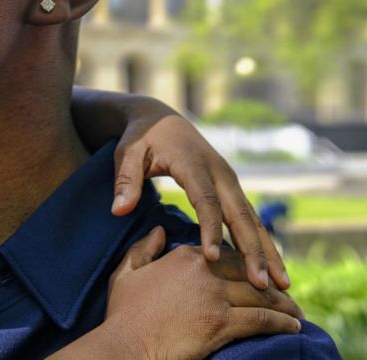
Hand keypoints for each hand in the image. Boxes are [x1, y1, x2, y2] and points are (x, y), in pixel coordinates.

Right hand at [100, 227, 300, 359]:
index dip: (245, 264)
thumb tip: (159, 231)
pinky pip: (263, 319)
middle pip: (248, 273)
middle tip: (285, 295)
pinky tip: (293, 327)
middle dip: (270, 283)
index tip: (255, 274)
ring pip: (261, 295)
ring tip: (296, 312)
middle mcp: (204, 271)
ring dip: (284, 304)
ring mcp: (215, 296)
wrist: (126, 344)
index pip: (226, 254)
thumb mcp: (127, 272)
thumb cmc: (123, 313)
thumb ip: (144, 249)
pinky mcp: (223, 323)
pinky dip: (282, 323)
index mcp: (184, 257)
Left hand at [111, 102, 287, 290]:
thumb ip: (125, 180)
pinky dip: (261, 241)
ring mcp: (229, 180)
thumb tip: (119, 210)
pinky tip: (269, 267)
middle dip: (253, 249)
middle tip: (262, 284)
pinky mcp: (231, 188)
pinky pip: (249, 217)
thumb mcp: (127, 153)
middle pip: (240, 214)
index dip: (210, 229)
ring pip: (252, 218)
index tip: (212, 258)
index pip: (206, 201)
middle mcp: (220, 172)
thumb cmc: (141, 137)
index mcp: (194, 164)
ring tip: (282, 284)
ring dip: (267, 250)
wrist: (160, 118)